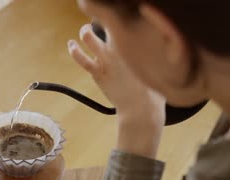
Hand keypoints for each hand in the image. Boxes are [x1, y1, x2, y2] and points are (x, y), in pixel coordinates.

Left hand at [68, 24, 165, 157]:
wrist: (141, 107)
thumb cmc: (152, 90)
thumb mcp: (158, 66)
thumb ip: (152, 55)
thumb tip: (155, 50)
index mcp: (135, 43)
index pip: (123, 23)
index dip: (118, 21)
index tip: (118, 24)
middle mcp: (120, 47)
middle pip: (106, 23)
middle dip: (102, 22)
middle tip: (101, 24)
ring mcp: (106, 59)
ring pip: (89, 38)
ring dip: (85, 32)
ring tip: (84, 31)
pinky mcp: (98, 73)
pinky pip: (82, 59)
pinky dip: (75, 51)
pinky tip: (72, 45)